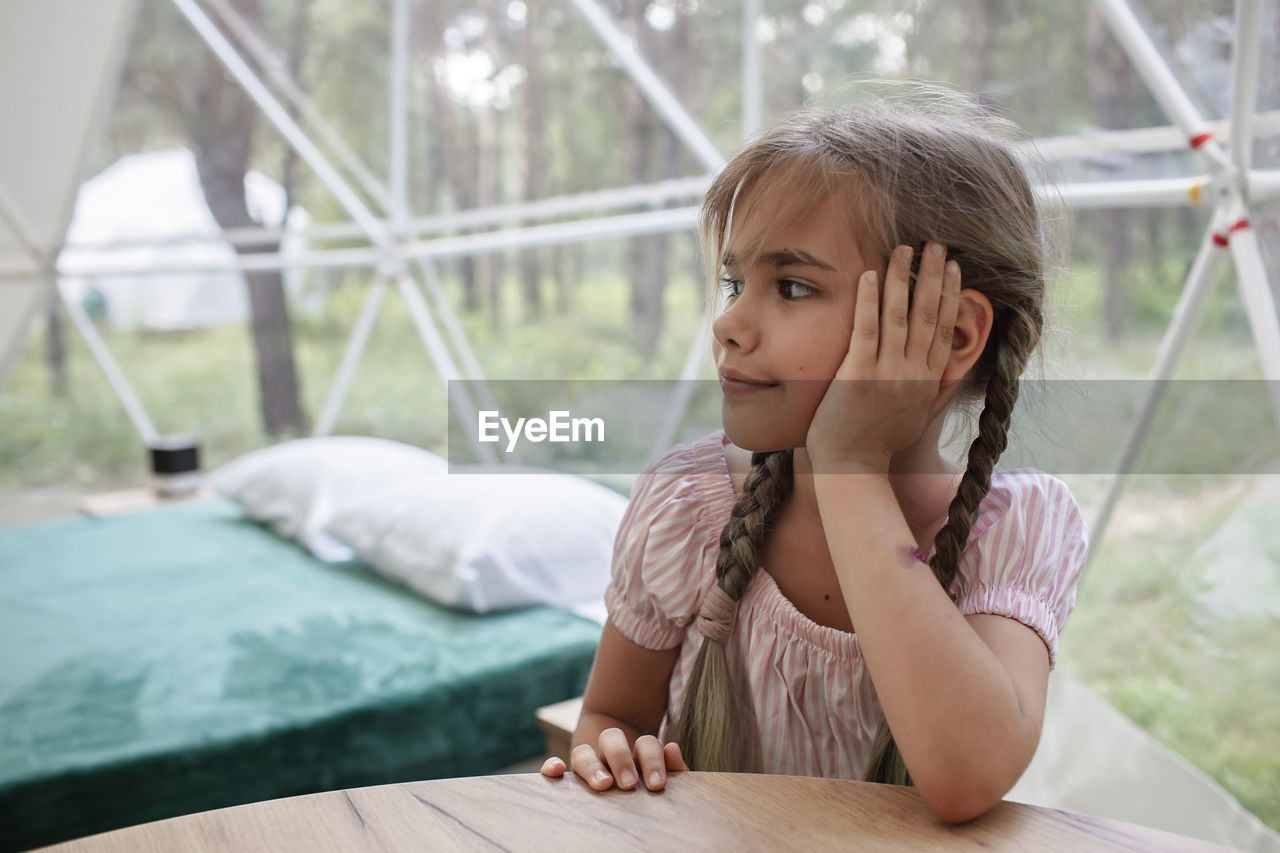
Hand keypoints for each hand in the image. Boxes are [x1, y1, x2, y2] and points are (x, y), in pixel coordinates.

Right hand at [540, 728, 687, 790]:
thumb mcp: (662, 774)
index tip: (656, 784)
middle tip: (629, 784)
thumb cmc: (647, 782)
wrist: (617, 778)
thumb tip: (672, 750)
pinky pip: (554, 767)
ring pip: (584, 753)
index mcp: (637, 751)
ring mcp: (588, 761)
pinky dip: (552, 766)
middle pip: (613, 739)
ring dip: (592, 767)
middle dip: (622, 760)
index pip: (646, 744)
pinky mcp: (569, 774)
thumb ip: (672, 767)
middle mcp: (610, 752)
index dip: (653, 760)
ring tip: (603, 784)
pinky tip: (556, 770)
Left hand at [805, 242, 961, 473]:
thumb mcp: (919, 417)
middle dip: (932, 276)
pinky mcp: (859, 373)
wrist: (853, 466)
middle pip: (927, 314)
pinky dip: (870, 301)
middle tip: (936, 244)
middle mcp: (913, 372)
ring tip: (905, 248)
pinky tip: (871, 274)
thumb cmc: (880, 443)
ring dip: (903, 278)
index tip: (954, 267)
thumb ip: (938, 393)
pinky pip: (866, 329)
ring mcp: (887, 371)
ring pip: (899, 315)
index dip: (950, 294)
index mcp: (928, 380)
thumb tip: (956, 374)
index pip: (944, 328)